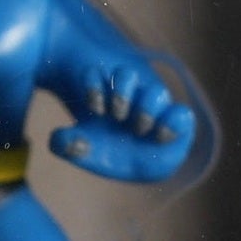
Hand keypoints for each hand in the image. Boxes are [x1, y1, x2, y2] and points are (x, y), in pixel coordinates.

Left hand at [48, 64, 194, 181]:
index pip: (97, 75)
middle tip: (117, 117)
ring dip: (147, 108)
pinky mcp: (177, 124)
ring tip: (139, 128)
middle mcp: (133, 97)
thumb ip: (69, 144)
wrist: (140, 165)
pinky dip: (175, 121)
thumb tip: (57, 139)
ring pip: (156, 91)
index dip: (94, 87)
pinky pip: (183, 114)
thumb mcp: (85, 149)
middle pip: (127, 76)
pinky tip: (161, 136)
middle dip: (121, 95)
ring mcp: (156, 110)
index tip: (94, 111)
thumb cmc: (110, 151)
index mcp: (106, 96)